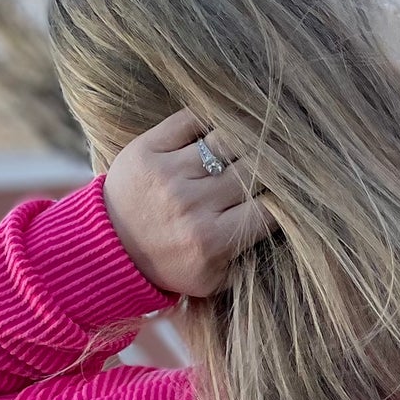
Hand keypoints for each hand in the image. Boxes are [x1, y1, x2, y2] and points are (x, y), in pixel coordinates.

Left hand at [102, 108, 275, 298]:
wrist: (108, 248)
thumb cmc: (170, 266)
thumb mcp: (213, 280)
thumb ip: (248, 259)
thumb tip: (285, 225)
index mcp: (211, 241)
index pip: (269, 209)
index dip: (287, 198)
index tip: (292, 194)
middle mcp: (191, 205)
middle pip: (252, 170)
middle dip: (272, 167)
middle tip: (282, 162)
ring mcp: (169, 174)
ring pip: (227, 141)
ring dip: (247, 139)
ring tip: (258, 139)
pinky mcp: (148, 148)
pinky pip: (192, 120)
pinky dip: (213, 118)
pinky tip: (225, 125)